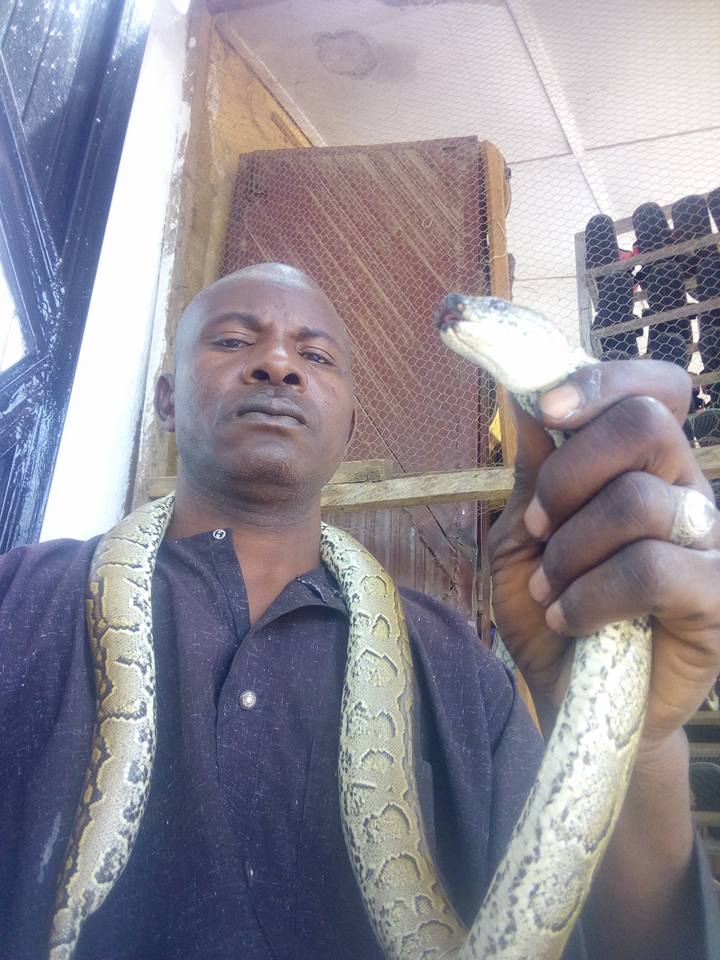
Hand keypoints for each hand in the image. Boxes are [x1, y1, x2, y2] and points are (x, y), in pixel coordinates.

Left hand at [488, 359, 719, 748]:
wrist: (568, 695)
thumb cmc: (550, 608)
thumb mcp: (523, 536)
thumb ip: (533, 472)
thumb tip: (525, 399)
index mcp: (644, 466)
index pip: (653, 391)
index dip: (604, 382)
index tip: (547, 409)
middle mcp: (685, 492)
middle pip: (644, 426)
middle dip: (568, 473)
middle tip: (539, 526)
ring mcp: (708, 543)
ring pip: (636, 500)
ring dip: (569, 548)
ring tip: (550, 588)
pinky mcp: (714, 598)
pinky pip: (651, 570)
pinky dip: (590, 594)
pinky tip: (569, 619)